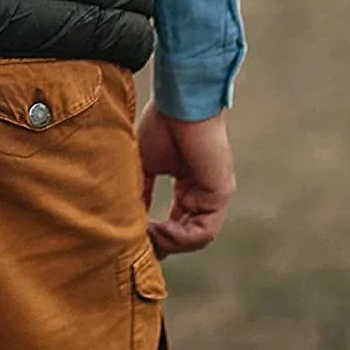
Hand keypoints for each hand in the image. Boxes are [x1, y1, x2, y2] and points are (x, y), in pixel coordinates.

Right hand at [137, 102, 235, 256]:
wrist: (179, 104)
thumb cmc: (161, 124)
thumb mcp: (143, 164)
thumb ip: (140, 192)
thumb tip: (129, 220)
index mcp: (188, 185)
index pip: (176, 222)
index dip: (155, 234)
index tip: (133, 237)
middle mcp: (203, 193)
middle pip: (185, 234)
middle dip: (162, 243)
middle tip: (138, 245)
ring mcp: (214, 196)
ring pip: (196, 238)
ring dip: (169, 242)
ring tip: (146, 235)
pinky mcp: (219, 195)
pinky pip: (204, 231)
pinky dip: (180, 237)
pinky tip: (159, 229)